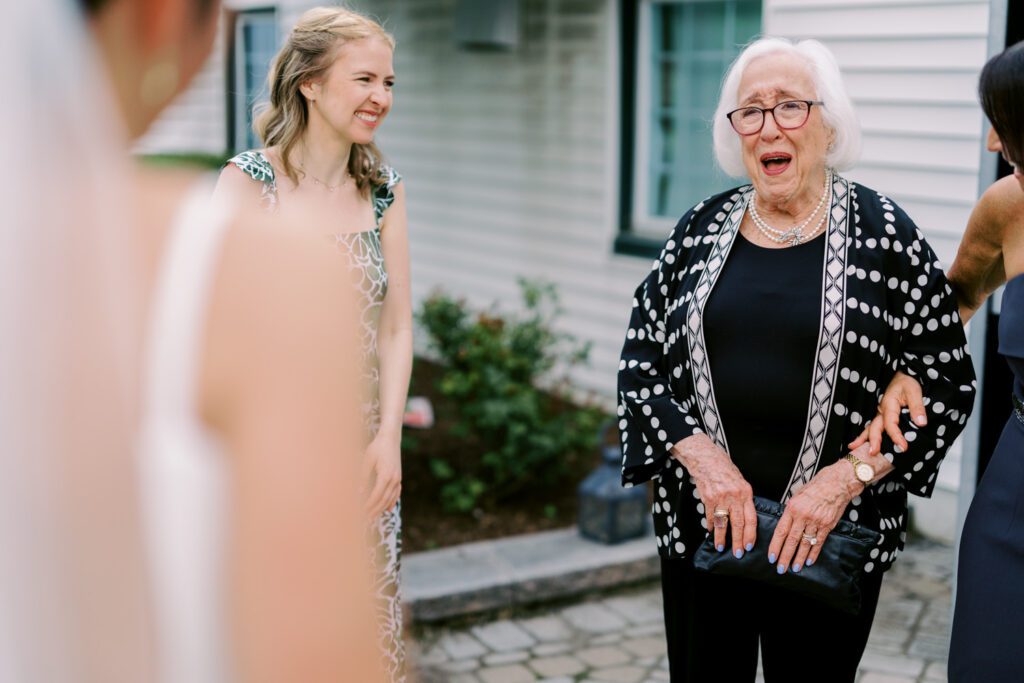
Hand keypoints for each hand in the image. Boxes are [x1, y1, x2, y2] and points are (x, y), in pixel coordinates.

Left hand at [361, 433, 401, 517]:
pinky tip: (388, 509)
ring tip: (373, 517)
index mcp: (386, 476)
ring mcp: (398, 479)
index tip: (360, 512)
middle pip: (383, 500)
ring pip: (390, 499)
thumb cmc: (377, 447)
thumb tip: (358, 493)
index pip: (376, 496)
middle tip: (365, 520)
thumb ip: (363, 477)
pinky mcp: (398, 477)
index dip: (368, 506)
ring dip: (381, 509)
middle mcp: (394, 480)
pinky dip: (391, 502)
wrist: (391, 438)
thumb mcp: (367, 460)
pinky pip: (396, 494)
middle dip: (374, 511)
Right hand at [672, 434, 756, 558]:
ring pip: (723, 523)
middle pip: (738, 523)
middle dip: (739, 541)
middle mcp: (734, 495)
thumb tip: (746, 517)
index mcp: (745, 492)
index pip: (751, 518)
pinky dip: (710, 526)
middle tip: (739, 553)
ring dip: (722, 537)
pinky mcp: (707, 498)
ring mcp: (720, 497)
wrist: (705, 458)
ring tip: (721, 547)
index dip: (751, 534)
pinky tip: (711, 531)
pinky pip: (710, 516)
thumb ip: (743, 498)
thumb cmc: (723, 468)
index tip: (750, 545)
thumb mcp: (740, 481)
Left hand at [768, 445, 867, 573]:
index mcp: (792, 508)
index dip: (776, 545)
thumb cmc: (815, 487)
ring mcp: (816, 521)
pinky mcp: (827, 525)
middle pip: (792, 540)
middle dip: (785, 556)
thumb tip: (784, 525)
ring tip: (794, 567)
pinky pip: (818, 542)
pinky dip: (813, 553)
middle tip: (781, 568)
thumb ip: (790, 511)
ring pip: (805, 543)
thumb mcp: (797, 495)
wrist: (836, 484)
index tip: (772, 556)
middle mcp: (803, 516)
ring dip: (799, 558)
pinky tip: (808, 561)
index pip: (781, 531)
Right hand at [849, 371, 925, 454]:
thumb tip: (921, 423)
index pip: (891, 423)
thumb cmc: (907, 382)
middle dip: (873, 440)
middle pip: (875, 427)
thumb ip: (918, 407)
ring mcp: (880, 413)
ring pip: (871, 427)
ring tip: (853, 447)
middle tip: (872, 452)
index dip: (896, 436)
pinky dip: (866, 435)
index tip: (903, 447)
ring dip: (863, 438)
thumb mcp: (915, 392)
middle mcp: (881, 410)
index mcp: (889, 404)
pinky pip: (874, 426)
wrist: (903, 375)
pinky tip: (860, 442)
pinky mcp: (882, 415)